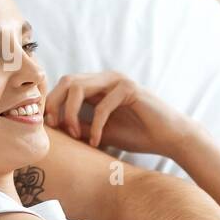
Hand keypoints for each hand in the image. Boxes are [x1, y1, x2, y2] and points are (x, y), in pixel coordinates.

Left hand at [44, 71, 194, 156]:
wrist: (169, 138)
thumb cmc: (137, 134)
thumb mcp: (99, 131)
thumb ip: (79, 126)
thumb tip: (53, 127)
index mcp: (98, 85)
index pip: (65, 85)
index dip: (53, 102)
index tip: (50, 126)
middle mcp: (106, 78)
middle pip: (67, 81)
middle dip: (56, 104)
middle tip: (56, 127)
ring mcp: (118, 81)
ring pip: (79, 88)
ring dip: (71, 113)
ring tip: (74, 134)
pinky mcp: (129, 89)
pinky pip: (102, 105)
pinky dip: (94, 125)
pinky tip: (96, 141)